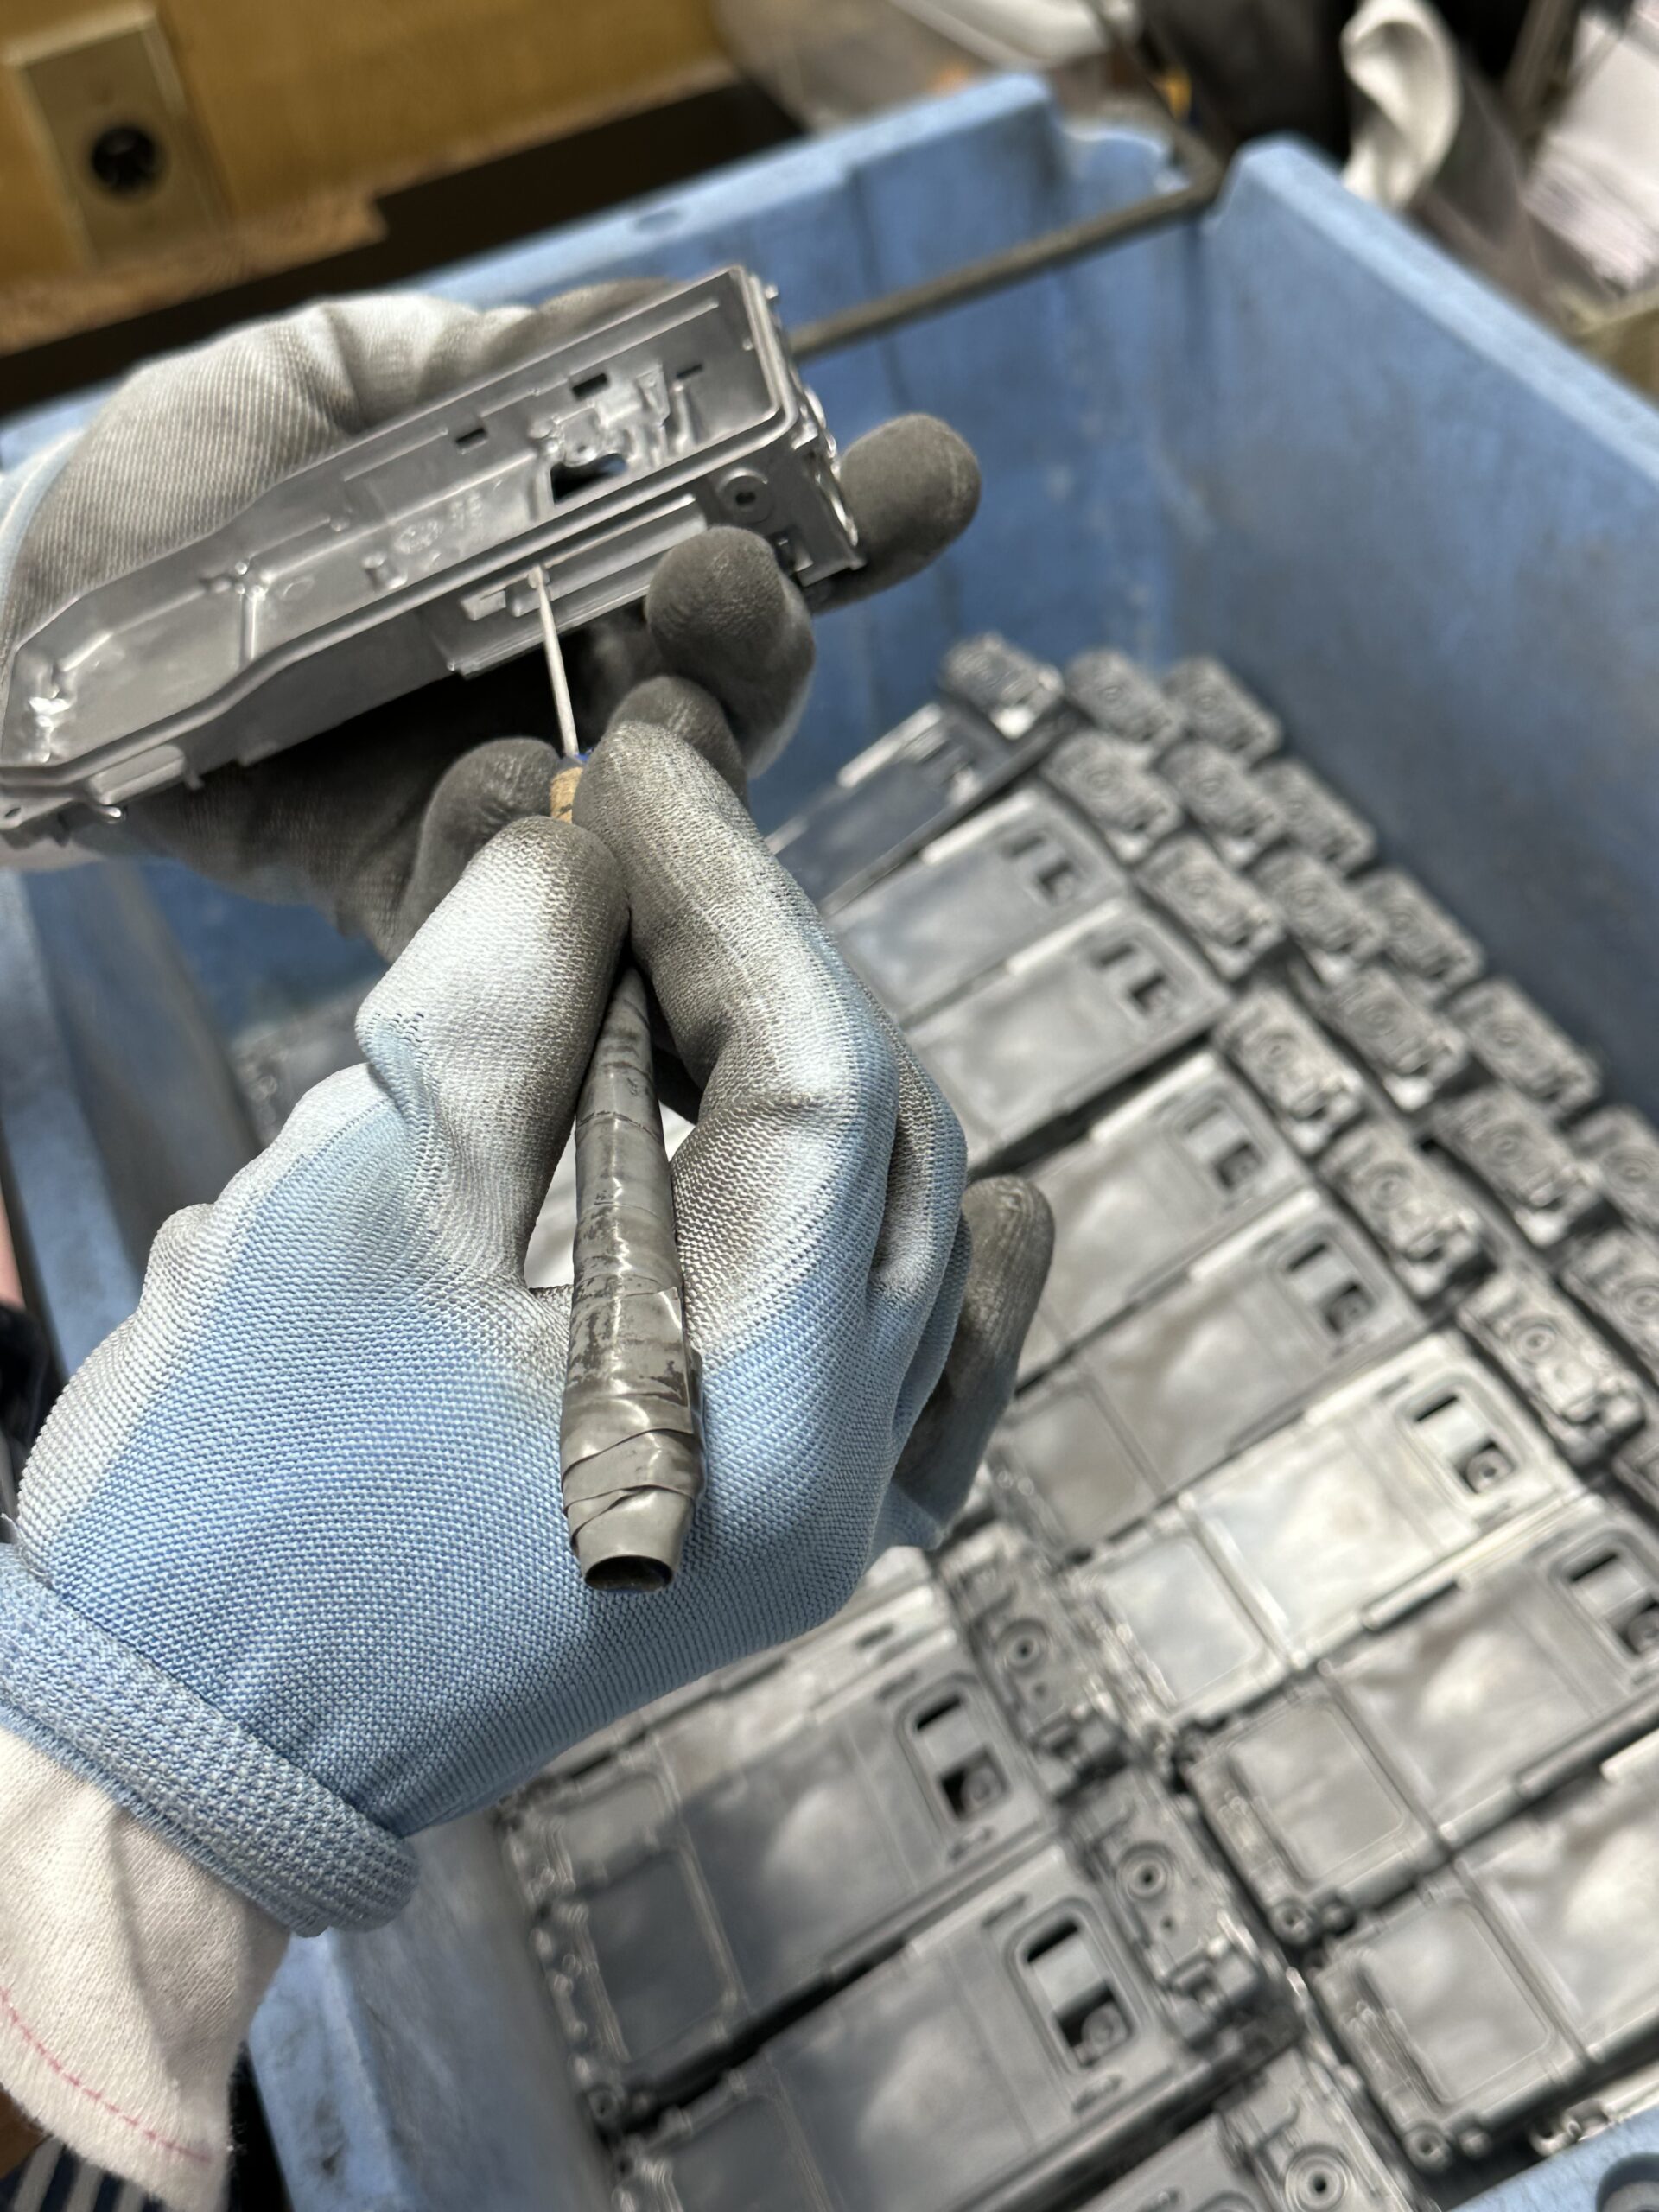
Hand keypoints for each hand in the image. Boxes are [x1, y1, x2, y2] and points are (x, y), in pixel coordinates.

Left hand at [0, 289, 977, 956]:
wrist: (26, 637)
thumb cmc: (185, 504)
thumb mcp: (337, 388)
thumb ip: (493, 374)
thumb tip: (661, 332)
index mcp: (579, 557)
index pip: (750, 538)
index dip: (852, 520)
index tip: (927, 480)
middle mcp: (577, 683)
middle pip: (737, 684)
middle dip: (765, 633)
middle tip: (730, 579)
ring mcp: (519, 797)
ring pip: (665, 807)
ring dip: (679, 752)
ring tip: (652, 694)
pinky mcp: (435, 896)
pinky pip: (523, 903)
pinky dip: (532, 856)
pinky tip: (511, 793)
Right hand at [0, 697, 1050, 1936]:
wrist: (191, 1737)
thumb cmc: (237, 1510)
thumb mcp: (364, 1202)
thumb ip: (513, 998)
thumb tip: (589, 857)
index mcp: (759, 1408)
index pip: (822, 1068)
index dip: (739, 887)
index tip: (652, 768)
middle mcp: (835, 1479)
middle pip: (881, 1135)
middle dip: (761, 971)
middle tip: (635, 860)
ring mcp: (819, 1521)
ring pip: (903, 1227)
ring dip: (801, 1076)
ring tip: (671, 980)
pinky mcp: (768, 1534)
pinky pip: (902, 1357)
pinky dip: (867, 1225)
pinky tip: (822, 1155)